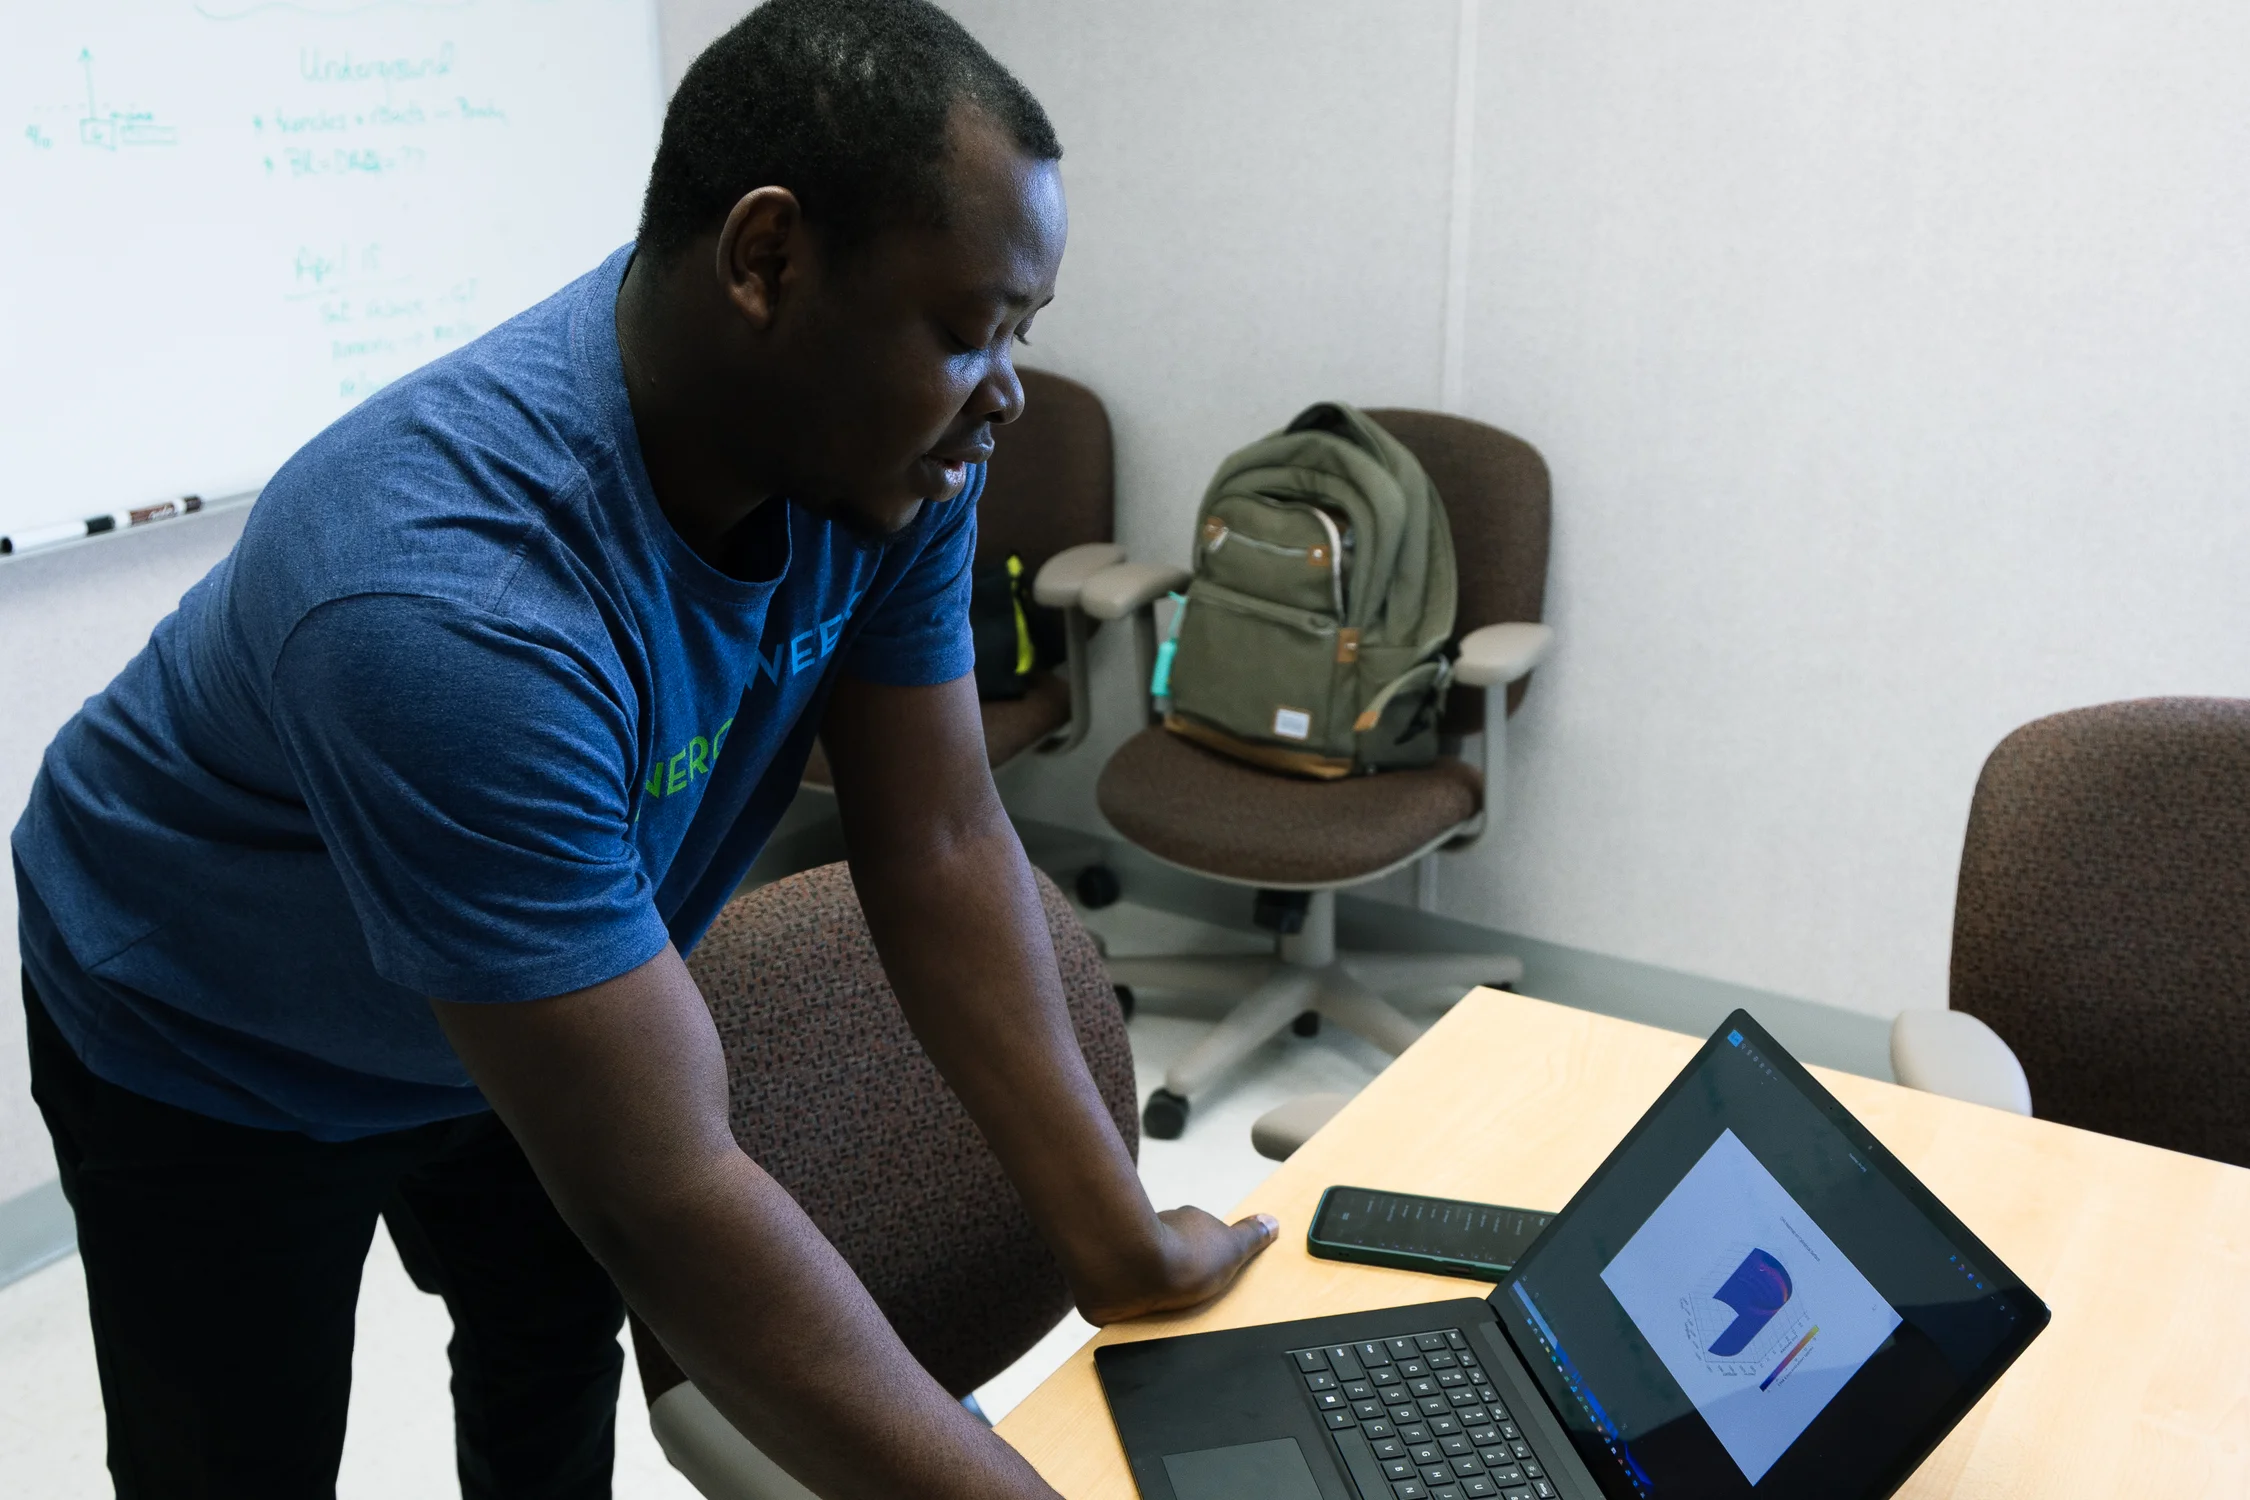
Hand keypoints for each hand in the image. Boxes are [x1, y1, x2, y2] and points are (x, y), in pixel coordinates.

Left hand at [1076, 1207, 1280, 1324]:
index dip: (1207, 1253)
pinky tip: (1140, 1305)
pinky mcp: (1113, 1266)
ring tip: (1166, 1302)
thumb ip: (1251, 1236)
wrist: (1131, 1270)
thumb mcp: (1232, 1250)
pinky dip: (1132, 1288)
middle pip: (1175, 1244)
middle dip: (1180, 1264)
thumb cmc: (1182, 1260)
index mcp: (1190, 1221)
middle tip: (1189, 1291)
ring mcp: (1134, 1243)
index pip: (1203, 1233)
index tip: (1209, 1272)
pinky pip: (1125, 1276)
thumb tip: (1271, 1221)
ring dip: (1154, 1275)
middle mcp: (1161, 1225)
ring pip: (1148, 1259)